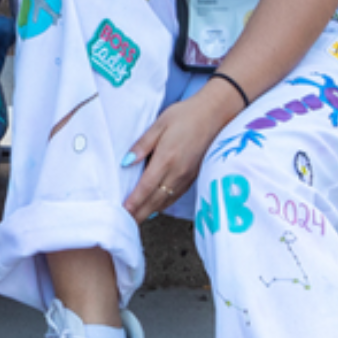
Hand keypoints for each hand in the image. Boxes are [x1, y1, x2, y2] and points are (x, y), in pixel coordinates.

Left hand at [122, 97, 231, 221]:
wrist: (215, 114)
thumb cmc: (185, 115)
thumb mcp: (159, 124)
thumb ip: (142, 145)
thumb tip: (126, 162)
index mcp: (166, 158)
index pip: (146, 187)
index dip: (134, 201)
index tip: (123, 211)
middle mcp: (177, 172)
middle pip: (155, 200)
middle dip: (139, 213)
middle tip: (125, 223)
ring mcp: (187, 176)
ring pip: (166, 201)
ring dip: (150, 211)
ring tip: (136, 218)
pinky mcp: (194, 176)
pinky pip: (175, 196)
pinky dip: (164, 204)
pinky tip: (156, 207)